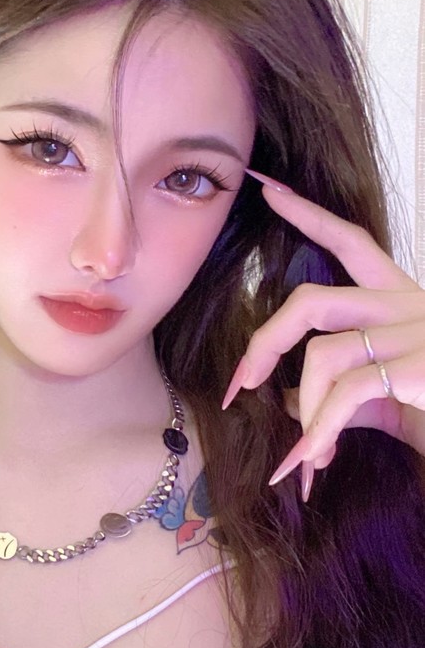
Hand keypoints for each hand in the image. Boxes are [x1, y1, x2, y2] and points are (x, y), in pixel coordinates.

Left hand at [221, 170, 424, 500]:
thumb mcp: (391, 400)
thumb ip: (345, 391)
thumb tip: (291, 400)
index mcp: (402, 301)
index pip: (351, 242)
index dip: (308, 215)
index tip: (268, 188)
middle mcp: (408, 306)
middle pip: (311, 301)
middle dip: (266, 342)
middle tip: (240, 384)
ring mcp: (416, 333)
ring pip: (323, 354)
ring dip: (305, 411)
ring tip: (306, 457)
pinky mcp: (420, 365)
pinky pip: (347, 393)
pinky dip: (322, 430)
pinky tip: (318, 459)